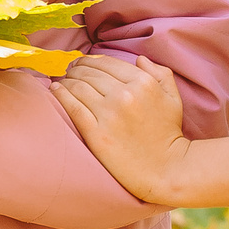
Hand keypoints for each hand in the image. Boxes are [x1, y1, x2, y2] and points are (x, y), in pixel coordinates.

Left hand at [52, 54, 187, 206]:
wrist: (165, 169)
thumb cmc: (168, 133)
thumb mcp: (172, 98)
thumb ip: (160, 73)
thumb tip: (139, 58)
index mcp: (143, 83)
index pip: (107, 62)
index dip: (90, 60)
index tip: (82, 63)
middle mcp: (125, 95)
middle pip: (90, 73)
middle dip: (76, 68)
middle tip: (69, 71)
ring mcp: (110, 115)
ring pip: (78, 86)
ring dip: (67, 80)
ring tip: (62, 81)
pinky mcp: (97, 134)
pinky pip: (73, 107)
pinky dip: (61, 95)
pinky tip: (56, 90)